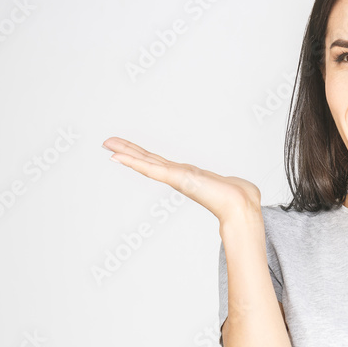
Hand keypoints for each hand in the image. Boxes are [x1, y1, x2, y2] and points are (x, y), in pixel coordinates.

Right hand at [102, 137, 261, 223]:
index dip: (141, 156)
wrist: (241, 204)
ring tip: (108, 146)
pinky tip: (120, 158)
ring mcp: (175, 177)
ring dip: (126, 154)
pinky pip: (151, 168)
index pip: (158, 162)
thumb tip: (234, 186)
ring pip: (145, 162)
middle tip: (106, 142)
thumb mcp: (226, 183)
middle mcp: (177, 175)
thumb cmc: (237, 195)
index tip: (126, 149)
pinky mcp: (176, 178)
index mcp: (185, 174)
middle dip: (127, 151)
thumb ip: (224, 184)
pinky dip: (135, 163)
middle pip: (147, 159)